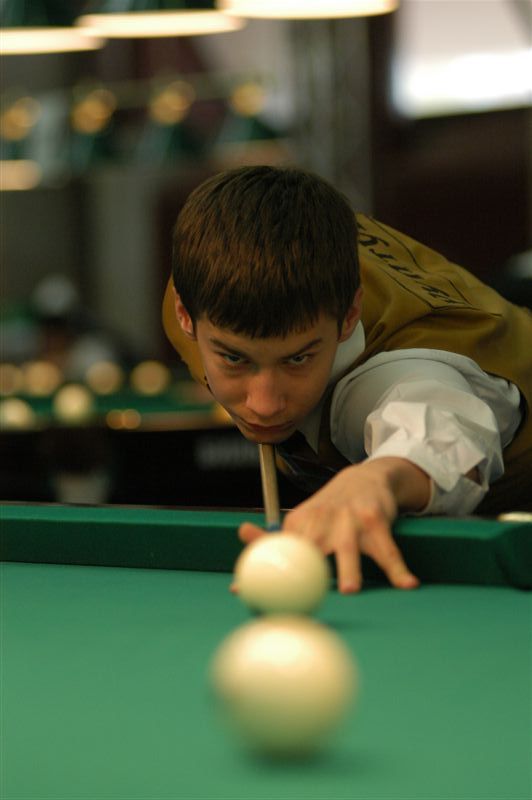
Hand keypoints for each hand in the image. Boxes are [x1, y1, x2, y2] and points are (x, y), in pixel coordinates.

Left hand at [239, 457, 424, 592]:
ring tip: (350, 591)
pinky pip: (388, 550)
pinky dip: (397, 569)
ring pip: (349, 549)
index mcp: (300, 523)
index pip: (279, 548)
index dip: (262, 569)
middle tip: (300, 594)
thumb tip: (241, 538)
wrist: (364, 478)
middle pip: (311, 549)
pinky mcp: (376, 521)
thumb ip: (274, 537)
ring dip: (350, 569)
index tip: (244, 591)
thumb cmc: (329, 511)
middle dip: (304, 570)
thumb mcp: (301, 520)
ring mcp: (350, 520)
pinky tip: (407, 584)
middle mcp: (322, 520)